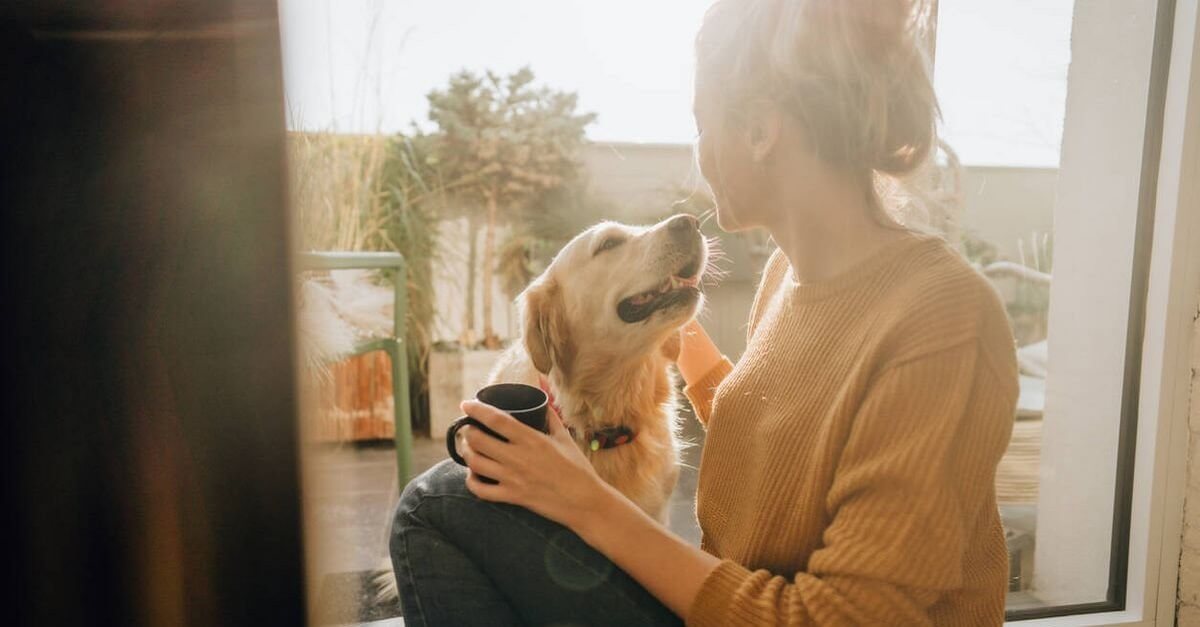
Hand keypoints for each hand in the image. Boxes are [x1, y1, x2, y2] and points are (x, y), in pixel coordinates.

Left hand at [456, 398, 611, 529]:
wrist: (585, 502)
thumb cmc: (577, 468)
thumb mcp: (565, 438)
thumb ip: (551, 417)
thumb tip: (543, 400)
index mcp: (532, 439)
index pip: (496, 419)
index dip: (476, 410)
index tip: (466, 404)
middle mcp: (518, 457)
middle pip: (478, 440)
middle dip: (467, 432)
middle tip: (468, 429)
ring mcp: (513, 479)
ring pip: (475, 463)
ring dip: (466, 453)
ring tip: (468, 449)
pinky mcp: (512, 497)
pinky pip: (481, 491)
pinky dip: (471, 481)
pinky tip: (474, 475)